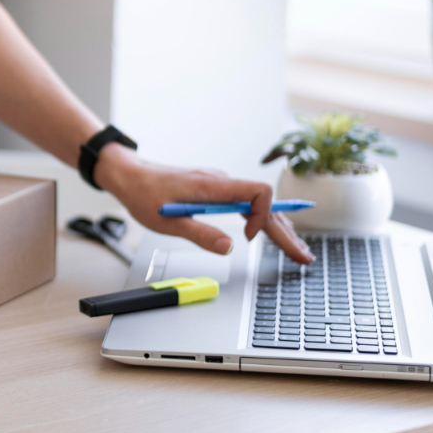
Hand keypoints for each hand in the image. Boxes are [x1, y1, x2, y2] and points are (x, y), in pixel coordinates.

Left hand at [95, 144, 312, 263]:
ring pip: (259, 206)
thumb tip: (229, 247)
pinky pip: (247, 204)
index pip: (258, 192)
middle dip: (285, 232)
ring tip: (297, 251)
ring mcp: (220, 186)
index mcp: (213, 186)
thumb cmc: (144, 194)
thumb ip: (200, 233)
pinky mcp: (215, 192)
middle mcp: (221, 183)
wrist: (129, 175)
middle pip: (265, 205)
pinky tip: (274, 232)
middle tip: (304, 258)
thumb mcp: (167, 222)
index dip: (262, 215)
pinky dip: (263, 220)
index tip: (248, 238)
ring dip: (278, 228)